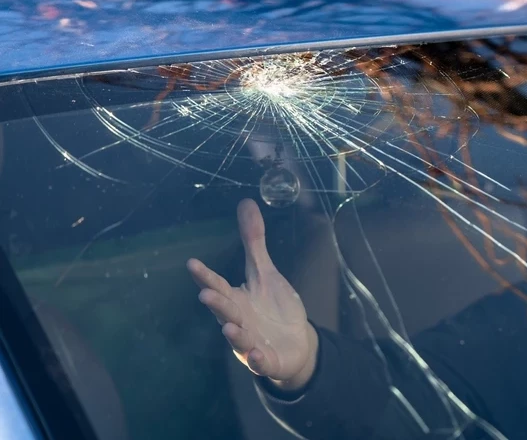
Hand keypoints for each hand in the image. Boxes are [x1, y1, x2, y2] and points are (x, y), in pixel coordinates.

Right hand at [188, 199, 318, 390]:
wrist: (294, 343)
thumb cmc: (272, 307)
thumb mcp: (265, 273)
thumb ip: (253, 242)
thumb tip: (246, 203)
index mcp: (236, 299)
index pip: (218, 284)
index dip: (206, 275)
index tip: (192, 263)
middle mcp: (239, 320)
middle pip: (225, 311)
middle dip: (216, 303)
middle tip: (206, 293)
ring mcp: (251, 342)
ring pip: (240, 338)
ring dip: (235, 333)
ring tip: (229, 326)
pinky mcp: (268, 360)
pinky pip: (262, 362)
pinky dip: (258, 359)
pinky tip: (257, 355)